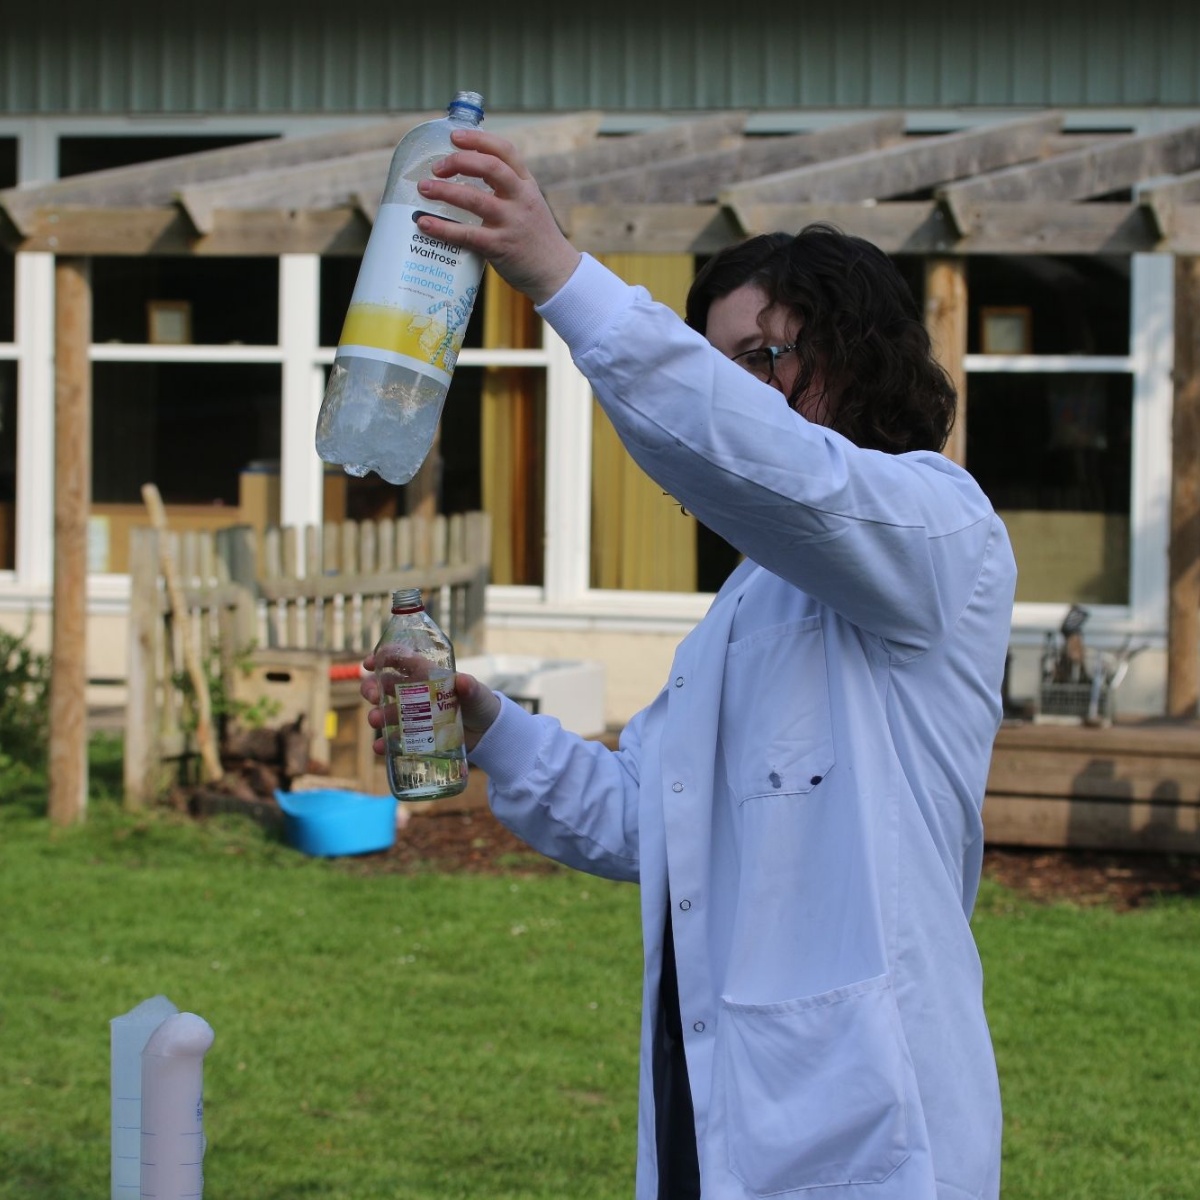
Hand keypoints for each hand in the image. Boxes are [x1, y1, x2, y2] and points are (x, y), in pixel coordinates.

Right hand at [360, 655, 502, 755]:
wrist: (487, 733)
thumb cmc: (481, 704)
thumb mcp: (477, 694)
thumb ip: (470, 687)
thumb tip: (463, 681)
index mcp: (427, 674)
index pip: (401, 660)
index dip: (382, 658)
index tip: (369, 663)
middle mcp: (415, 692)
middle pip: (385, 685)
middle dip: (372, 687)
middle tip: (372, 696)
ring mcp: (413, 714)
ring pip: (386, 711)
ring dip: (376, 714)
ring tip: (375, 720)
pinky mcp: (415, 735)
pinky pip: (394, 738)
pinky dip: (384, 742)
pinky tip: (380, 747)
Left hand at [414, 130, 581, 304]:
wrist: (556, 274)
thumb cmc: (536, 239)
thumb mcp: (528, 206)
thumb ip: (505, 191)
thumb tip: (466, 179)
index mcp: (527, 185)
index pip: (505, 151)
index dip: (478, 140)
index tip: (455, 136)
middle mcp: (521, 199)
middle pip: (489, 167)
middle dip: (459, 161)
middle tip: (436, 168)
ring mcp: (511, 222)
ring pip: (474, 199)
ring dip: (445, 192)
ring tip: (424, 189)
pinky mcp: (500, 247)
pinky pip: (467, 234)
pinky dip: (443, 228)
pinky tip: (425, 224)